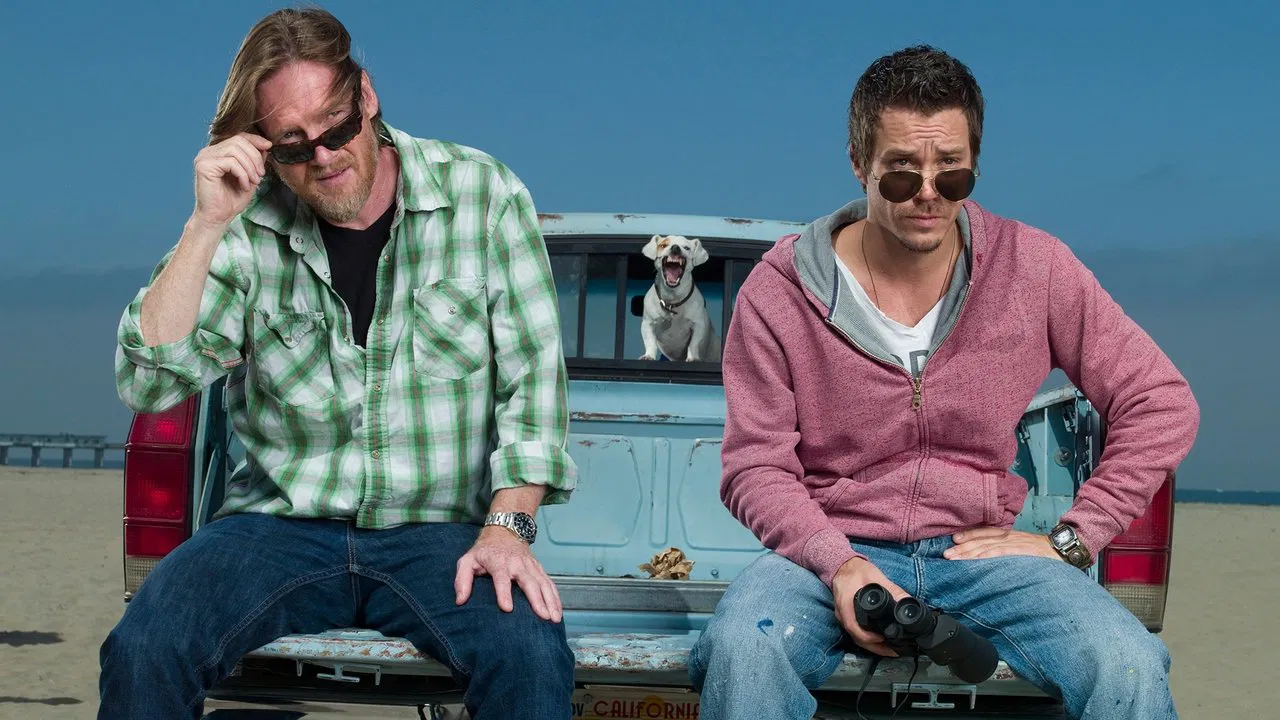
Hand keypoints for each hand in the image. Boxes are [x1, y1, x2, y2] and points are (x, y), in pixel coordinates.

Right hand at [192, 132, 272, 227]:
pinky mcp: (204, 166)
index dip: (255, 139)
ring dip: (250, 167)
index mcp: (218, 152)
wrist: (218, 217)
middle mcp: (208, 152)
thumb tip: (264, 146)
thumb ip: (254, 162)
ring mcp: (204, 158)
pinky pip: (230, 162)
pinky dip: (242, 174)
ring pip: (235, 150)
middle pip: (238, 141)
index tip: (269, 146)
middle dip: (255, 157)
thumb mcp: (250, 177)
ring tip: (254, 182)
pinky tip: (244, 186)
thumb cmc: (231, 200)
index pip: (238, 137)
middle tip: (261, 175)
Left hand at [455, 526, 562, 622]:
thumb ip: (462, 580)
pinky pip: (549, 583)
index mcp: (498, 562)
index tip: (507, 608)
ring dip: (550, 601)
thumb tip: (460, 600)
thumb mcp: (467, 561)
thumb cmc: (484, 551)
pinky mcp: (538, 568)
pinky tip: (558, 611)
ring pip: (543, 583)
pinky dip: (555, 597)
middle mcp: (517, 563)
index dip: (504, 593)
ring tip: (554, 618)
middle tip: (542, 616)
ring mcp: (530, 566)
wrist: (504, 531)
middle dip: (537, 599)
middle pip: (529, 582)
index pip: (502, 578)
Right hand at [831, 556, 909, 656]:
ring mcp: (843, 617)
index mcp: (846, 603)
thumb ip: (892, 589)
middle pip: (856, 637)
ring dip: (873, 646)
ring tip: (890, 649)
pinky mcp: (847, 618)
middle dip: (875, 647)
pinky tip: (880, 641)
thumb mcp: (875, 576)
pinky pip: (856, 633)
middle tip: (893, 650)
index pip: (853, 626)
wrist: (842, 566)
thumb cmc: (857, 571)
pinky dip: (868, 640)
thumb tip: (907, 601)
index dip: (867, 636)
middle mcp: (842, 614)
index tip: (882, 638)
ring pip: (856, 638)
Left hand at [944, 527, 1060, 560]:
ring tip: (953, 559)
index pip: (986, 533)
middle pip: (981, 540)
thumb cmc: (1044, 553)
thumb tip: (991, 558)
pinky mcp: (1022, 552)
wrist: (1065, 550)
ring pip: (987, 547)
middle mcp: (1010, 537)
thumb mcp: (1024, 547)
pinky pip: (1001, 553)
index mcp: (1010, 535)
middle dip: (962, 547)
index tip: (953, 539)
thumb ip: (1008, 550)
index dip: (969, 535)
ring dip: (968, 553)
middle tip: (945, 554)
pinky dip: (987, 556)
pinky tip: (975, 561)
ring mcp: (1015, 544)